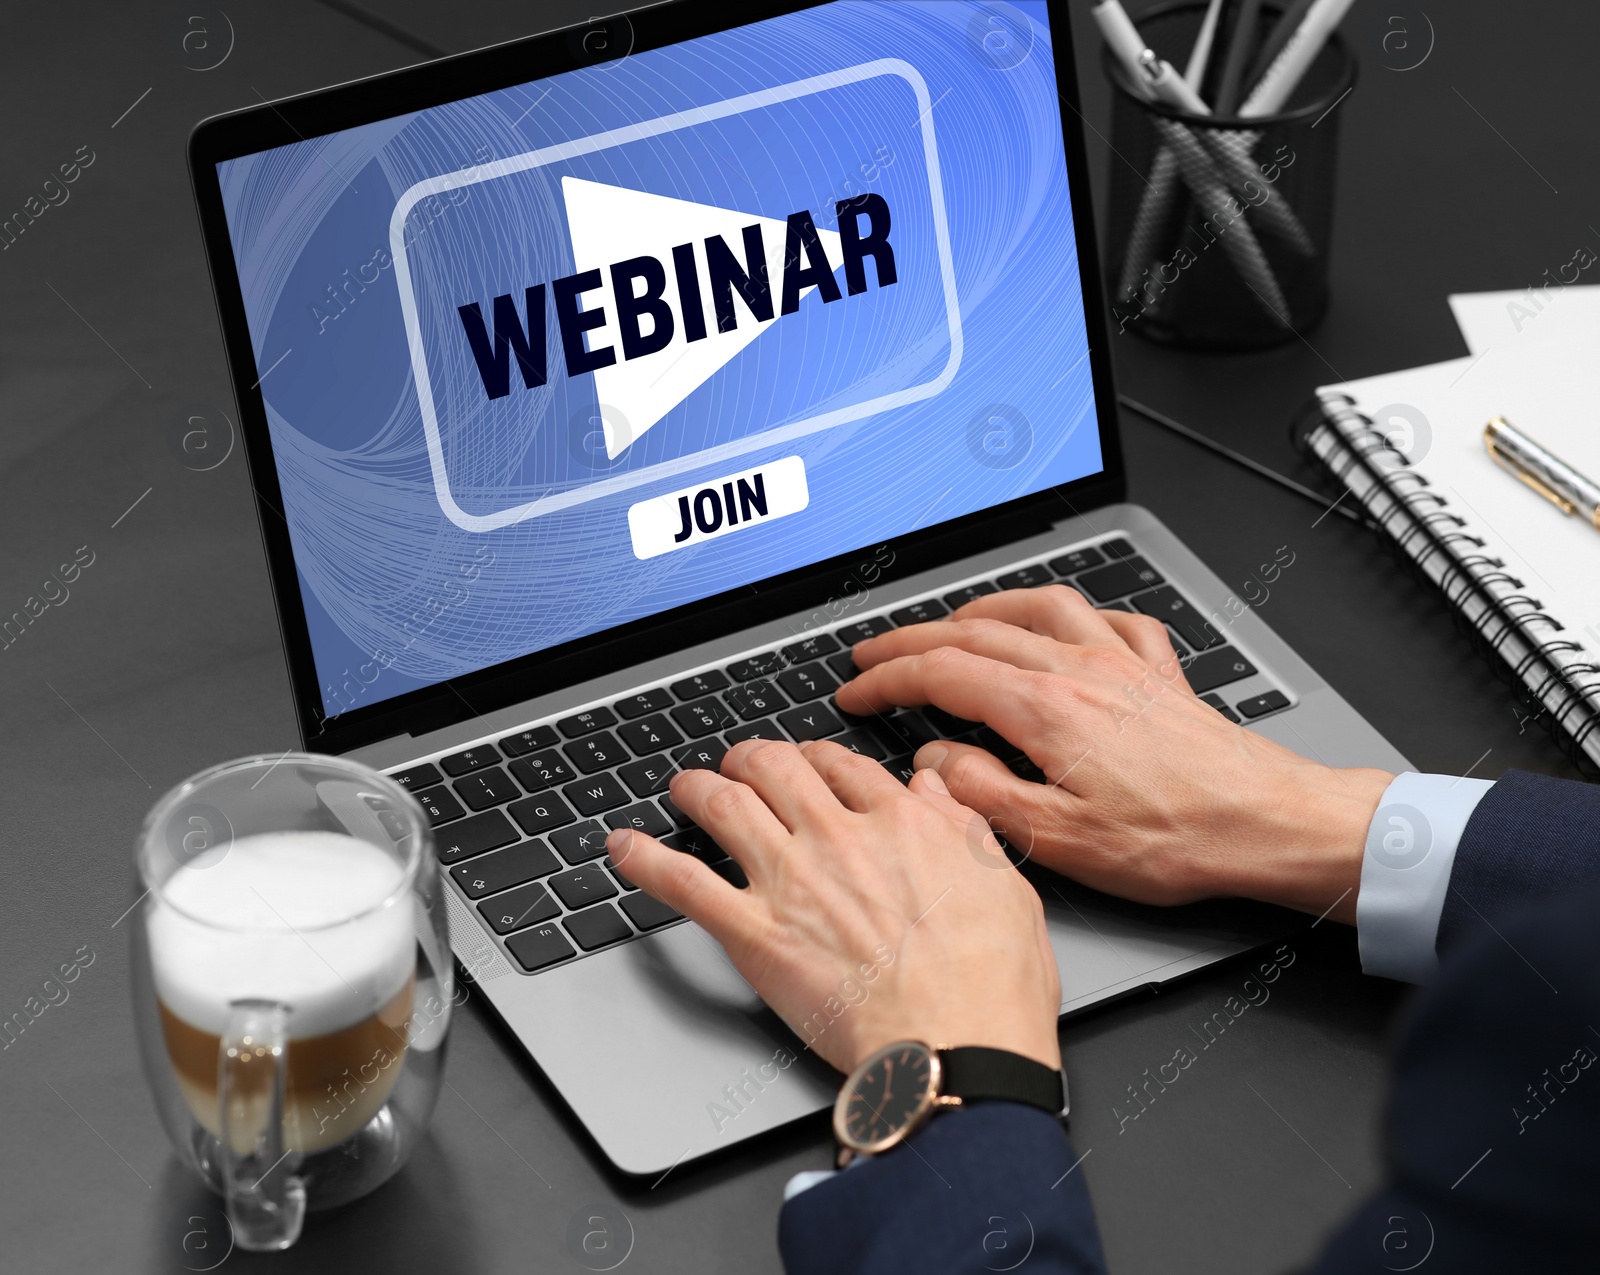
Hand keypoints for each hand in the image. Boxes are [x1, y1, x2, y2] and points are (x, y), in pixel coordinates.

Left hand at [605, 738, 1061, 1074]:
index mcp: (900, 823)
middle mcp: (837, 837)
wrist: (955, 1046)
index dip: (816, 758)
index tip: (807, 763)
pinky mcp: (753, 933)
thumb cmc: (989, 982)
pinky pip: (683, 882)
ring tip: (684, 787)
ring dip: (695, 789)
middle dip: (749, 759)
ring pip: (724, 807)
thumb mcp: (1004, 884)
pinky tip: (622, 847)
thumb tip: (934, 786)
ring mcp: (790, 881)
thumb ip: (962, 825)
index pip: (841, 765)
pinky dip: (644, 860)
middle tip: (739, 764)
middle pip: (774, 768)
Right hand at [838, 587, 1390, 923]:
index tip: (855, 690)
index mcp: (1046, 709)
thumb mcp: (1059, 840)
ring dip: (984, 609)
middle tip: (873, 653)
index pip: (942, 673)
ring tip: (953, 623)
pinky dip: (1074, 615)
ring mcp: (1121, 665)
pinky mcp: (1159, 675)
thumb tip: (935, 759)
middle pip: (976, 633)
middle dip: (912, 639)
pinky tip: (1068, 627)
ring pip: (1037, 609)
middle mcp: (1080, 670)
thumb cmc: (1174, 840)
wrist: (1265, 824)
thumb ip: (983, 794)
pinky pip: (1109, 620)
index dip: (887, 679)